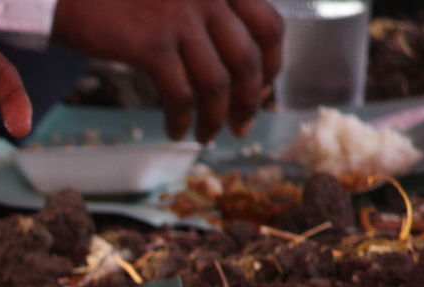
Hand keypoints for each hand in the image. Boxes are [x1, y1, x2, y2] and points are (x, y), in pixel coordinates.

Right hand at [52, 0, 283, 141]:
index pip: (270, 25)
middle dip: (250, 101)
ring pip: (217, 83)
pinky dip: (181, 119)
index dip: (273, 64)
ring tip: (205, 136)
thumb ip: (205, 13)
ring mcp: (179, 17)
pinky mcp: (150, 43)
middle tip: (242, 125)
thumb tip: (231, 62)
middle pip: (248, 60)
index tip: (264, 89)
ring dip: (216, 118)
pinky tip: (175, 130)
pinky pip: (179, 93)